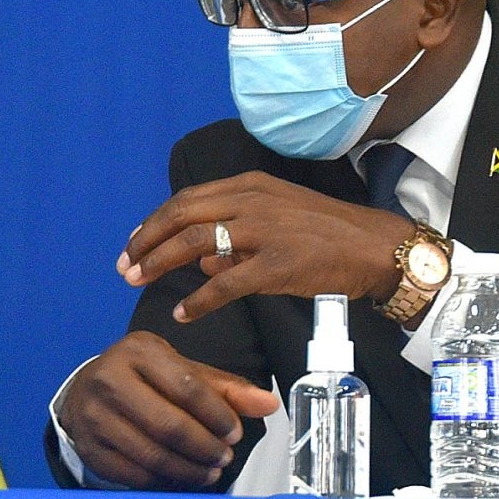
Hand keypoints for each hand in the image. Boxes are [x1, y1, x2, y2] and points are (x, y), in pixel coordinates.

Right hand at [57, 332, 281, 489]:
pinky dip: (163, 481)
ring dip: (189, 470)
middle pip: (169, 425)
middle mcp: (109, 378)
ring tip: (207, 471)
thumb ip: (225, 388)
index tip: (234, 433)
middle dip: (206, 448)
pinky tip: (179, 477)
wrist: (84, 390)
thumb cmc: (139, 378)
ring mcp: (93, 415)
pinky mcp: (88, 446)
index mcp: (138, 351)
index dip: (218, 416)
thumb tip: (268, 404)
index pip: (188, 387)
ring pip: (152, 454)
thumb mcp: (180, 370)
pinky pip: (134, 474)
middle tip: (223, 457)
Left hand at [119, 171, 410, 323]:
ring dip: (160, 263)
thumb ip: (236, 237)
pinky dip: (199, 300)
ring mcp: (264, 231)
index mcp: (249, 185)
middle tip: (124, 266)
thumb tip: (200, 261)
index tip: (134, 243)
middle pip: (182, 216)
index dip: (155, 222)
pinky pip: (226, 283)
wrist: (373, 247)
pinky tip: (183, 313)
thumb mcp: (277, 219)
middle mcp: (252, 201)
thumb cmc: (326, 234)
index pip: (187, 199)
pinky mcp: (278, 264)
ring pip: (196, 244)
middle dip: (147, 241)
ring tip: (138, 282)